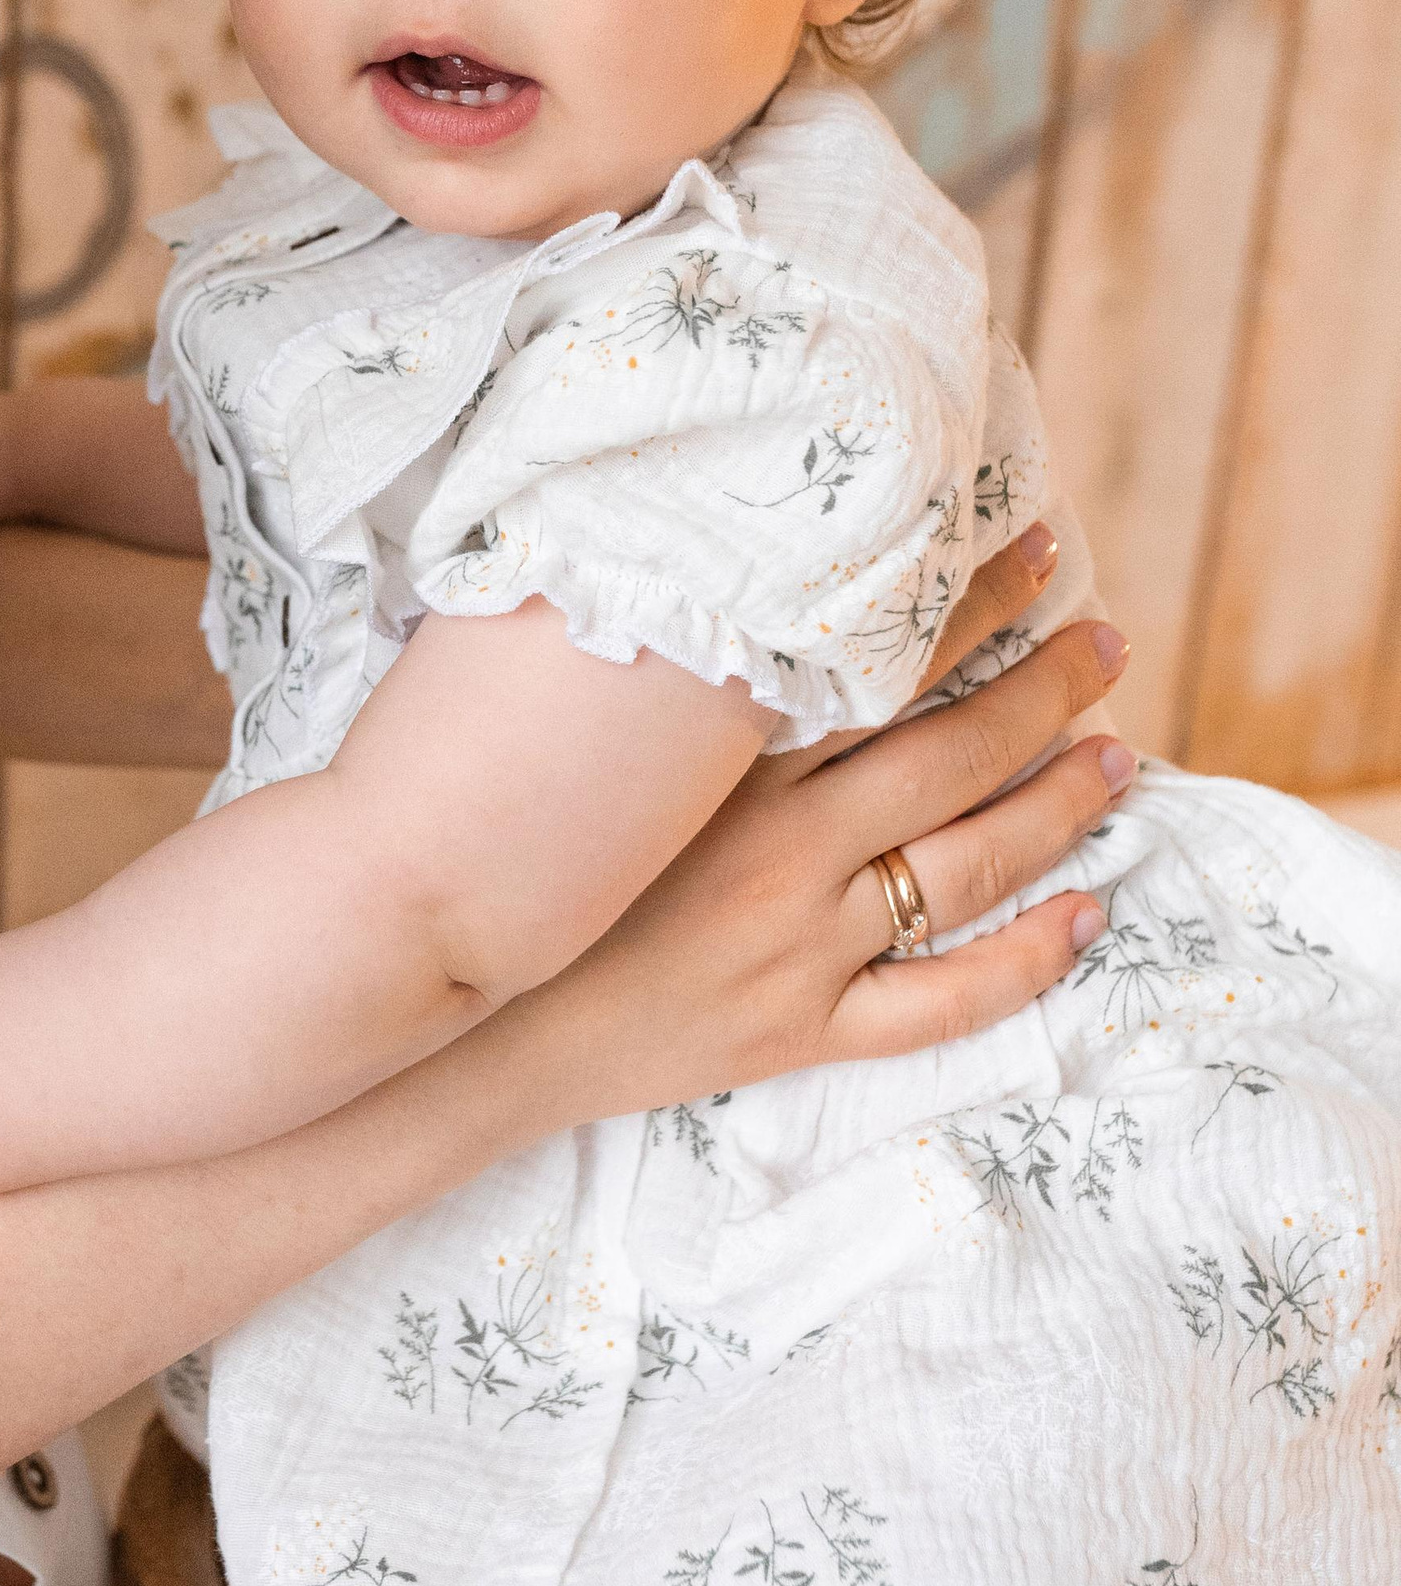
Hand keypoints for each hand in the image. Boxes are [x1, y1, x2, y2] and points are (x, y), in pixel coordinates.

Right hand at [556, 533, 1133, 1103]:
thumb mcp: (572, 748)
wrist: (467, 1027)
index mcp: (725, 770)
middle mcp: (781, 853)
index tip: (1035, 553)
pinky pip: (943, 1002)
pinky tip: (1085, 915)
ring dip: (1056, 807)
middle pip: (949, 758)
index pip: (879, 667)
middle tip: (1104, 644)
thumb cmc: (506, 860)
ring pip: (967, 869)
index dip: (968, 607)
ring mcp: (801, 948)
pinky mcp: (801, 1032)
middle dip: (1043, 692)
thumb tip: (671, 563)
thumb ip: (644, 672)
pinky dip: (1025, 962)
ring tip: (1118, 756)